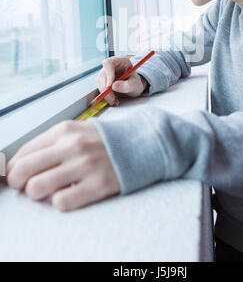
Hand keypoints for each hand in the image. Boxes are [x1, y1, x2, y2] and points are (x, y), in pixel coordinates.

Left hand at [5, 120, 119, 210]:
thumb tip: (17, 165)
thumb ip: (48, 144)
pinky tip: (70, 194)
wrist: (140, 144)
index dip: (13, 168)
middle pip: (23, 171)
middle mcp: (73, 145)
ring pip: (37, 187)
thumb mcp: (75, 132)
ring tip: (48, 190)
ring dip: (37, 194)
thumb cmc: (102, 142)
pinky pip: (61, 202)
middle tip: (26, 186)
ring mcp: (85, 165)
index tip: (16, 176)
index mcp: (64, 130)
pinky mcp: (98, 185)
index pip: (23, 152)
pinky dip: (60, 201)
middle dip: (18, 183)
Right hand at [97, 55, 149, 105]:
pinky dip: (106, 96)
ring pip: (100, 82)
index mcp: (121, 60)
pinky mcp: (103, 80)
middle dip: (106, 89)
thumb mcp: (135, 84)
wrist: (134, 86)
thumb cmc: (135, 82)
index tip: (109, 86)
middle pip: (103, 74)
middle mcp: (111, 65)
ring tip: (115, 101)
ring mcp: (106, 72)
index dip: (108, 74)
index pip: (109, 63)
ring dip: (106, 94)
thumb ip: (127, 85)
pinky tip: (113, 100)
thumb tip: (114, 86)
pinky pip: (100, 87)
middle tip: (112, 99)